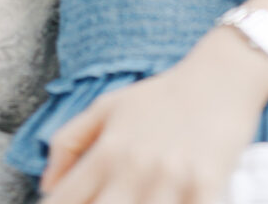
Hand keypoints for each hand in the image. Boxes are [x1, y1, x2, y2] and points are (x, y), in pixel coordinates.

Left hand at [40, 27, 267, 203]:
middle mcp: (134, 168)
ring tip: (135, 201)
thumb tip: (46, 186)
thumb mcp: (108, 106)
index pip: (63, 201)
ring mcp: (171, 181)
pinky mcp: (207, 187)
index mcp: (108, 151)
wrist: (221, 76)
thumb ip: (70, 142)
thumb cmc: (163, 96)